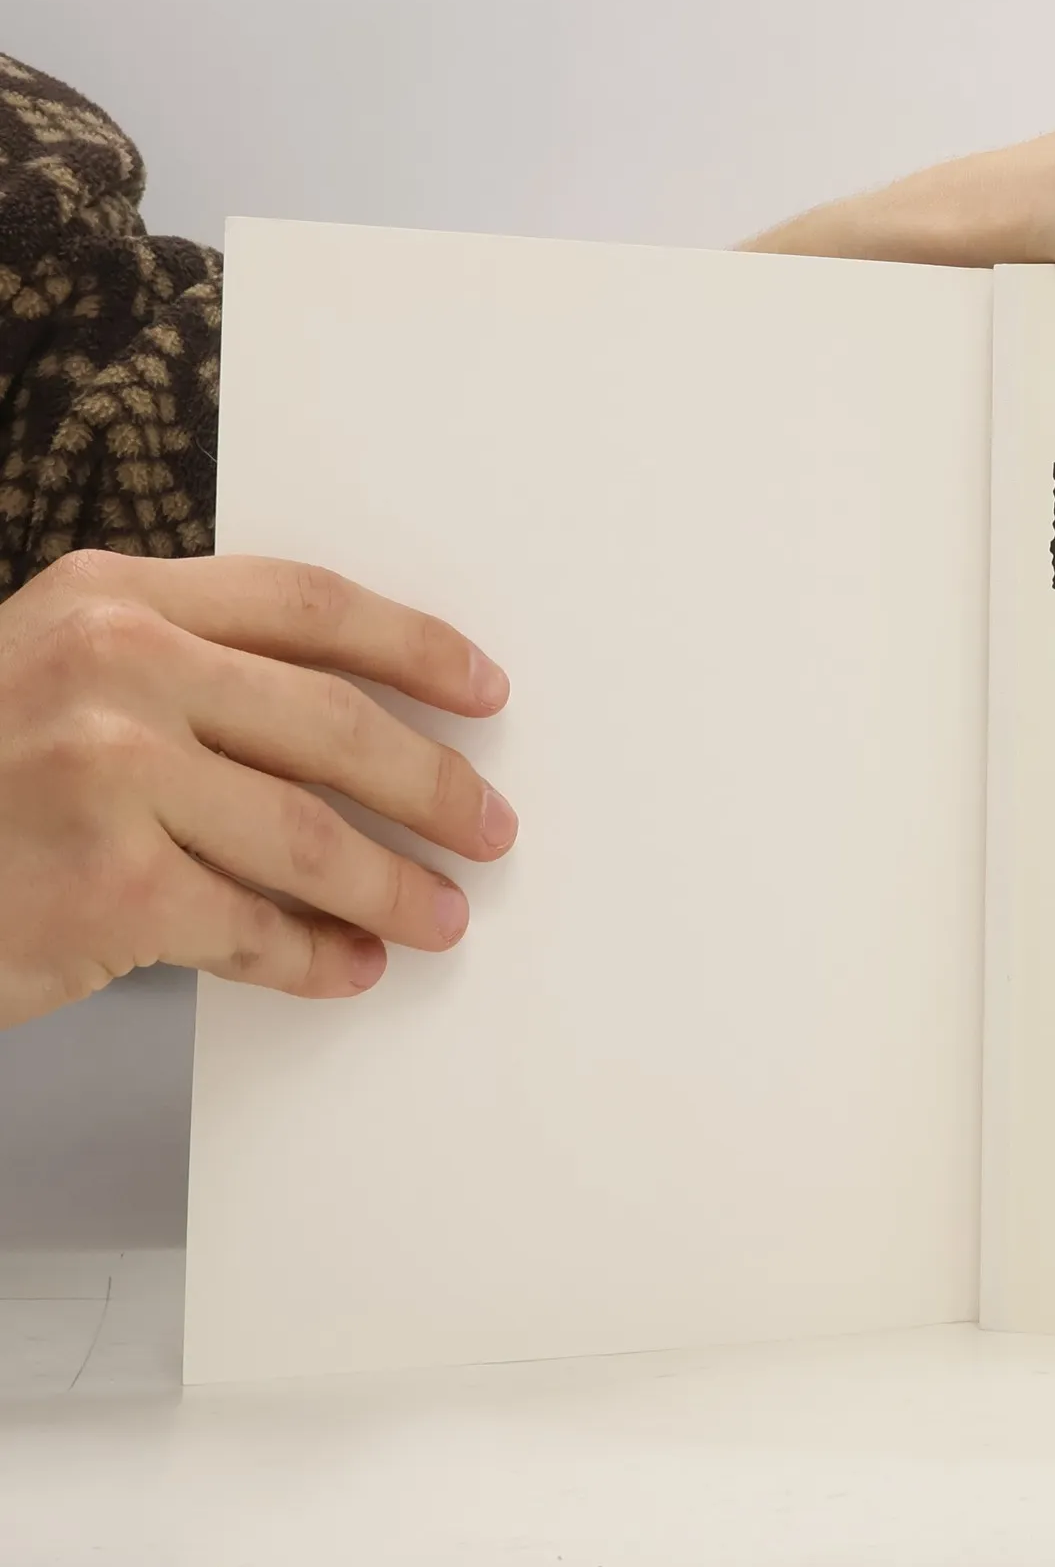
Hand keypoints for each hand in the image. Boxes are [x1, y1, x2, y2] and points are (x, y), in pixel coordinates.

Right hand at [0, 551, 516, 1028]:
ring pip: (311, 836)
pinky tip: (348, 967)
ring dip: (394, 886)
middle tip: (490, 828)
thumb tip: (360, 737)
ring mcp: (106, 775)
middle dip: (433, 784)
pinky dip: (315, 958)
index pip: (307, 606)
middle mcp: (113, 668)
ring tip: (439, 915)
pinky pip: (253, 930)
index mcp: (111, 599)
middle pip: (334, 722)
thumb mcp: (53, 679)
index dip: (415, 648)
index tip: (485, 692)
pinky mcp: (105, 890)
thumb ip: (184, 678)